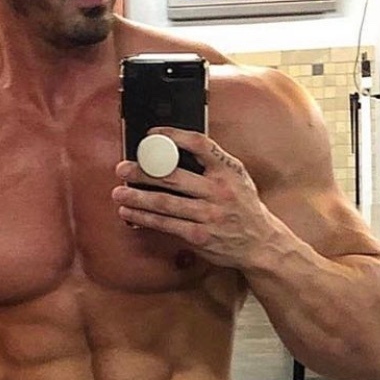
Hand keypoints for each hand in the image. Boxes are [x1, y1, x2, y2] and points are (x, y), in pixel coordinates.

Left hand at [112, 127, 280, 268]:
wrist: (261, 243)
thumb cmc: (243, 207)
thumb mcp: (238, 178)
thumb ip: (212, 164)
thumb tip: (174, 151)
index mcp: (228, 170)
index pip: (199, 144)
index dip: (173, 136)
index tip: (151, 135)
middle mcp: (219, 190)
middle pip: (173, 176)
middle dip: (143, 171)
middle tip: (122, 168)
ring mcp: (209, 214)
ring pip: (165, 203)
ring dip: (137, 197)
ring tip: (119, 192)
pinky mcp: (200, 236)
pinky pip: (166, 224)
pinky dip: (145, 218)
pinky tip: (130, 212)